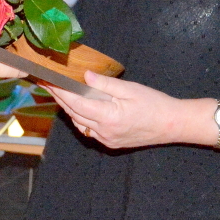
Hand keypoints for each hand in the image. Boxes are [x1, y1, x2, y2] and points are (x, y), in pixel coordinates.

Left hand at [45, 71, 193, 149]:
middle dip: (60, 98)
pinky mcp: (111, 142)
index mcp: (108, 117)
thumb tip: (85, 76)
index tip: (49, 81)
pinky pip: (89, 130)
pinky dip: (80, 118)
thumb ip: (105, 84)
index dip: (60, 92)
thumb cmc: (154, 103)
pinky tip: (78, 108)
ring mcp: (107, 139)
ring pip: (79, 123)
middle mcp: (104, 132)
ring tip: (59, 93)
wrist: (171, 124)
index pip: (76, 103)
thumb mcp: (130, 89)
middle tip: (48, 84)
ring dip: (69, 109)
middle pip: (74, 113)